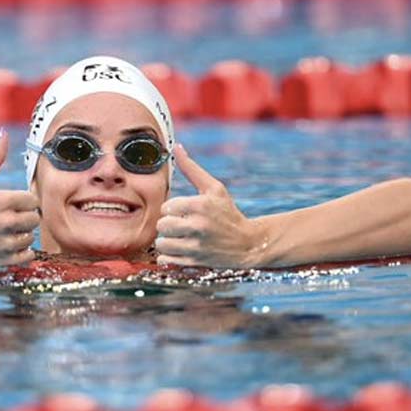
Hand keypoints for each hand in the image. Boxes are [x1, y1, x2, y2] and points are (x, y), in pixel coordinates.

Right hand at [0, 130, 38, 272]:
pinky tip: (6, 246)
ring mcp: (4, 243)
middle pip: (34, 219)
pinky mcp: (2, 261)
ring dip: (20, 236)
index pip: (32, 200)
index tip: (12, 205)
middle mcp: (4, 222)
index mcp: (1, 201)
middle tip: (8, 220)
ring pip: (30, 238)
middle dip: (24, 219)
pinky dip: (21, 253)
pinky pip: (27, 256)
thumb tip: (3, 135)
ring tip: (4, 234)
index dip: (24, 203)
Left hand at [155, 144, 264, 267]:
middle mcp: (198, 226)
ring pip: (161, 244)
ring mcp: (197, 246)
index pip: (167, 207)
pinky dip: (168, 256)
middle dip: (168, 225)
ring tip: (176, 238)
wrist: (249, 243)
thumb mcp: (214, 188)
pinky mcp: (195, 262)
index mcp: (201, 205)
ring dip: (166, 241)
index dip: (171, 209)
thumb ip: (192, 169)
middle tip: (179, 225)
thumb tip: (176, 147)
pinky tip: (178, 249)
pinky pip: (166, 260)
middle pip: (162, 225)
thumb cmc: (228, 212)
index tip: (181, 211)